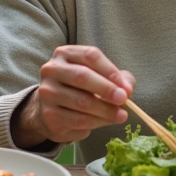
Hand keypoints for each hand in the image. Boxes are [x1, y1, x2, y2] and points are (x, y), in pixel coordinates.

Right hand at [11, 45, 134, 147]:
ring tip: (121, 115)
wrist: (53, 110)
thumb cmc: (80, 89)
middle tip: (123, 100)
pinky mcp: (49, 114)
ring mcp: (48, 92)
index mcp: (66, 53)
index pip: (90, 55)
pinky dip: (96, 122)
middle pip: (82, 76)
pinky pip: (77, 119)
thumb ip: (117, 78)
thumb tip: (128, 89)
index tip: (125, 86)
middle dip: (107, 89)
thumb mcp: (99, 77)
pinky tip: (106, 122)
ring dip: (105, 110)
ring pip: (81, 101)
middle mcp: (52, 69)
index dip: (110, 70)